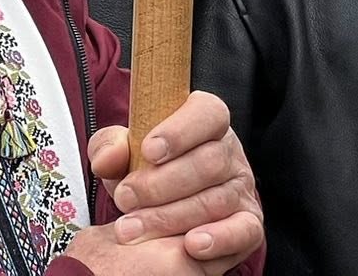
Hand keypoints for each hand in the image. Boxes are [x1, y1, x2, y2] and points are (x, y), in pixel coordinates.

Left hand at [85, 92, 260, 272]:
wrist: (163, 214)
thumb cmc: (146, 172)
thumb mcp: (124, 154)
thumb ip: (110, 146)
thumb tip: (108, 158)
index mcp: (206, 122)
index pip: (208, 113)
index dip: (181, 131)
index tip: (148, 150)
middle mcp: (230, 153)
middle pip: (208, 162)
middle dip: (161, 184)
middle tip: (125, 198)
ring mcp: (241, 189)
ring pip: (215, 200)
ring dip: (170, 217)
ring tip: (133, 228)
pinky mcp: (249, 224)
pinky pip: (243, 230)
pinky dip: (218, 238)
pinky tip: (192, 244)